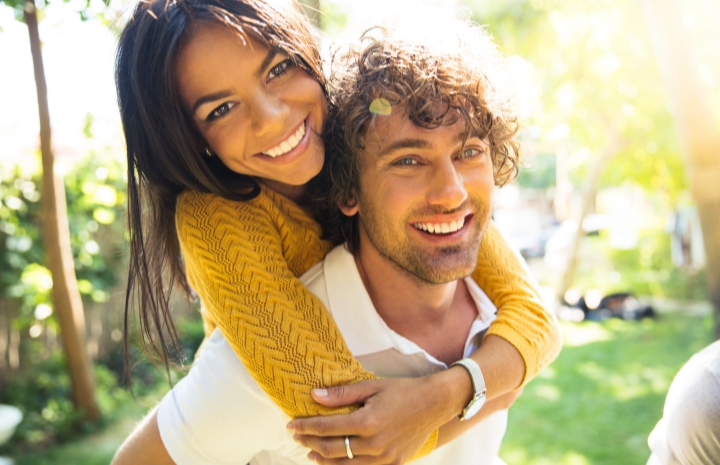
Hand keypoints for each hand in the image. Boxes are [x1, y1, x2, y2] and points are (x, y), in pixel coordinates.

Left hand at [286, 376, 456, 464]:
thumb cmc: (402, 391)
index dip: (306, 427)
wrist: (434, 404)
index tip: (291, 424)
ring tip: (312, 452)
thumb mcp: (371, 386)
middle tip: (297, 437)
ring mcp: (385, 458)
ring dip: (324, 460)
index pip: (327, 428)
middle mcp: (375, 444)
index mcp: (368, 421)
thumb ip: (342, 394)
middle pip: (332, 449)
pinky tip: (337, 461)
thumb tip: (314, 395)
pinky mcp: (394, 464)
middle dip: (311, 443)